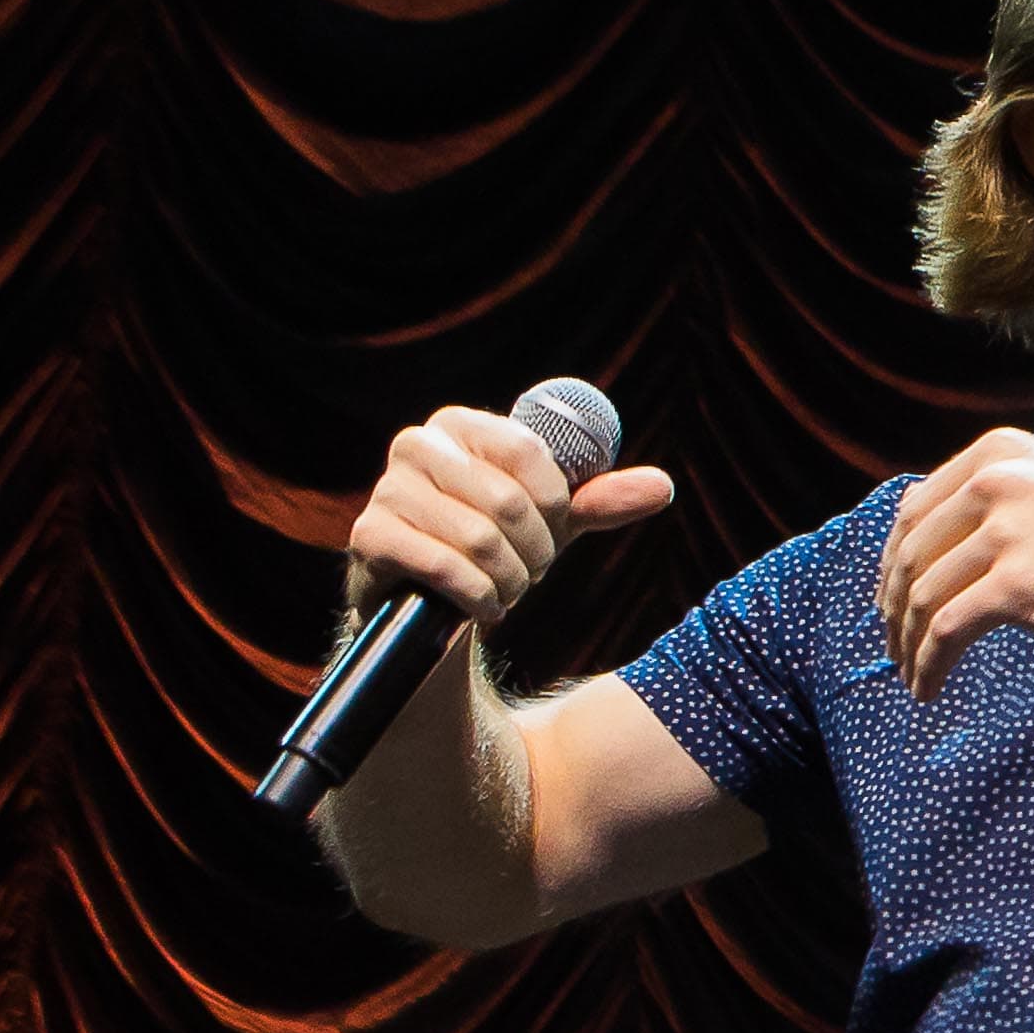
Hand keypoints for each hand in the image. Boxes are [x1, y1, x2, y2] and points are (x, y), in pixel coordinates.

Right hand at [343, 403, 676, 623]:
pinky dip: (479, 598)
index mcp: (462, 425)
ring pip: (481, 540)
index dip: (556, 504)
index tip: (554, 531)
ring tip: (505, 589)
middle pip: (508, 502)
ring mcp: (387, 490)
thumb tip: (663, 486)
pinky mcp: (371, 537)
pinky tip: (482, 606)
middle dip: (534, 553)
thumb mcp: (553, 521)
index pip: (530, 452)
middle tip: (529, 573)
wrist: (431, 601)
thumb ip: (601, 500)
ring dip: (509, 581)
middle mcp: (417, 445)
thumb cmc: (496, 545)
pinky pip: (445, 568)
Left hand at [875, 426, 1033, 697]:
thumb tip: (925, 531)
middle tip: (893, 644)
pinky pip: (945, 631)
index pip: (913, 510)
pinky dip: (928, 664)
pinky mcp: (1016, 586)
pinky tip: (928, 687)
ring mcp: (1004, 533)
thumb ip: (999, 499)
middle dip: (892, 608)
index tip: (890, 599)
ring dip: (907, 644)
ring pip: (921, 597)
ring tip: (912, 673)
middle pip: (910, 555)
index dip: (890, 563)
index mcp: (998, 453)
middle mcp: (993, 481)